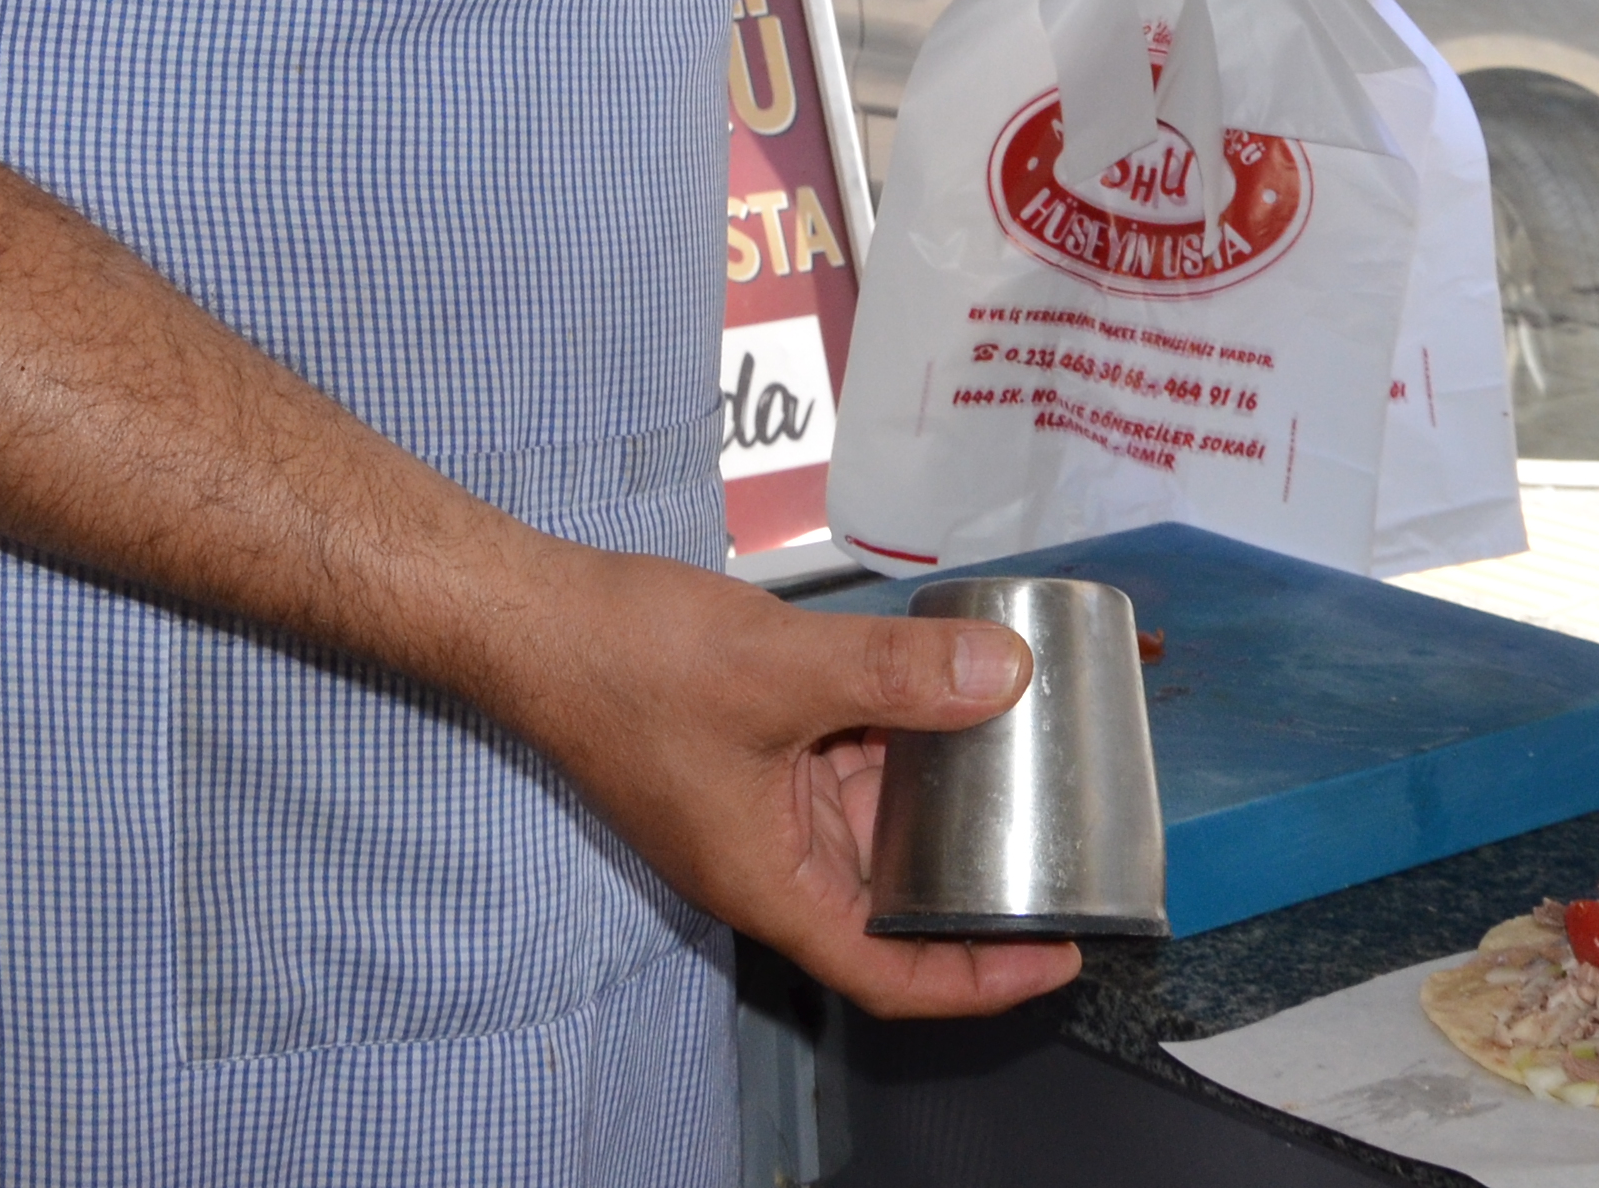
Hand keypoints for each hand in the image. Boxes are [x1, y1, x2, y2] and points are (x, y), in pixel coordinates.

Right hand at [486, 545, 1085, 1021]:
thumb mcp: (781, 669)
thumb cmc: (628, 665)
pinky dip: (897, 736)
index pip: (888, 971)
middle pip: (890, 900)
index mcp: (769, 881)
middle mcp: (769, 857)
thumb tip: (1000, 679)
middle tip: (1064, 852)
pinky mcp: (753, 750)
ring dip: (940, 796)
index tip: (1055, 958)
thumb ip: (895, 676)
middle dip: (973, 882)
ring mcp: (759, 805)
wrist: (534, 617)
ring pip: (872, 823)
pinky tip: (946, 691)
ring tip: (1026, 762)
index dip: (978, 981)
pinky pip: (843, 764)